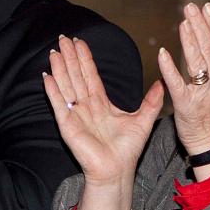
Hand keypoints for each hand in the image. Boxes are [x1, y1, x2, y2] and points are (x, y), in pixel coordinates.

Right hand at [43, 35, 163, 185]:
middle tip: (64, 38)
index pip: (91, 76)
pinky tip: (47, 76)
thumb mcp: (144, 120)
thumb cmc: (127, 150)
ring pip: (66, 86)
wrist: (117, 171)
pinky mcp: (68, 126)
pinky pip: (59, 104)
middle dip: (71, 57)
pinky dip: (53, 91)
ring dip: (60, 68)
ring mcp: (75, 115)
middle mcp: (86, 107)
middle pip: (76, 76)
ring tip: (54, 51)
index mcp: (101, 104)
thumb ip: (152, 101)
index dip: (85, 59)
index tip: (80, 42)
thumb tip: (161, 82)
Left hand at [159, 3, 209, 160]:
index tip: (208, 9)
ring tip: (183, 22)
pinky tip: (163, 54)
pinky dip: (170, 68)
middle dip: (201, 25)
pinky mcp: (186, 105)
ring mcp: (203, 93)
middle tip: (192, 7)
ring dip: (190, 40)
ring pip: (198, 61)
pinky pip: (178, 83)